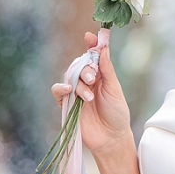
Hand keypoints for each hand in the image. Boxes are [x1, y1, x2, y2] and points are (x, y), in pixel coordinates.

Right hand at [50, 32, 131, 154]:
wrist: (111, 138)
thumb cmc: (117, 113)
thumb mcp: (114, 89)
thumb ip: (107, 69)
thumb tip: (104, 48)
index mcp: (101, 75)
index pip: (93, 56)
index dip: (91, 45)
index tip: (89, 36)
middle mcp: (87, 81)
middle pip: (80, 64)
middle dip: (85, 69)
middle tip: (93, 79)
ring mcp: (77, 92)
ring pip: (69, 76)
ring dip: (78, 82)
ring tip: (88, 96)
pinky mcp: (67, 104)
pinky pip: (58, 92)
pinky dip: (60, 88)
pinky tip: (68, 89)